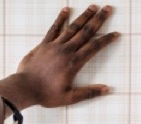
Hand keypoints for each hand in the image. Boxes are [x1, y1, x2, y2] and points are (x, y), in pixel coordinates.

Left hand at [4, 5, 119, 108]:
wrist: (24, 88)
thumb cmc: (46, 94)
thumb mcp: (70, 97)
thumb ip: (89, 92)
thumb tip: (107, 89)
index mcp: (74, 63)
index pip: (94, 47)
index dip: (106, 40)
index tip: (116, 33)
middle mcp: (66, 50)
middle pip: (86, 32)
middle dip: (98, 20)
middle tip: (108, 9)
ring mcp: (54, 45)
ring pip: (72, 27)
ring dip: (84, 16)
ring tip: (93, 6)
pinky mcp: (44, 44)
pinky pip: (54, 28)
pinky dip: (61, 18)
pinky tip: (66, 10)